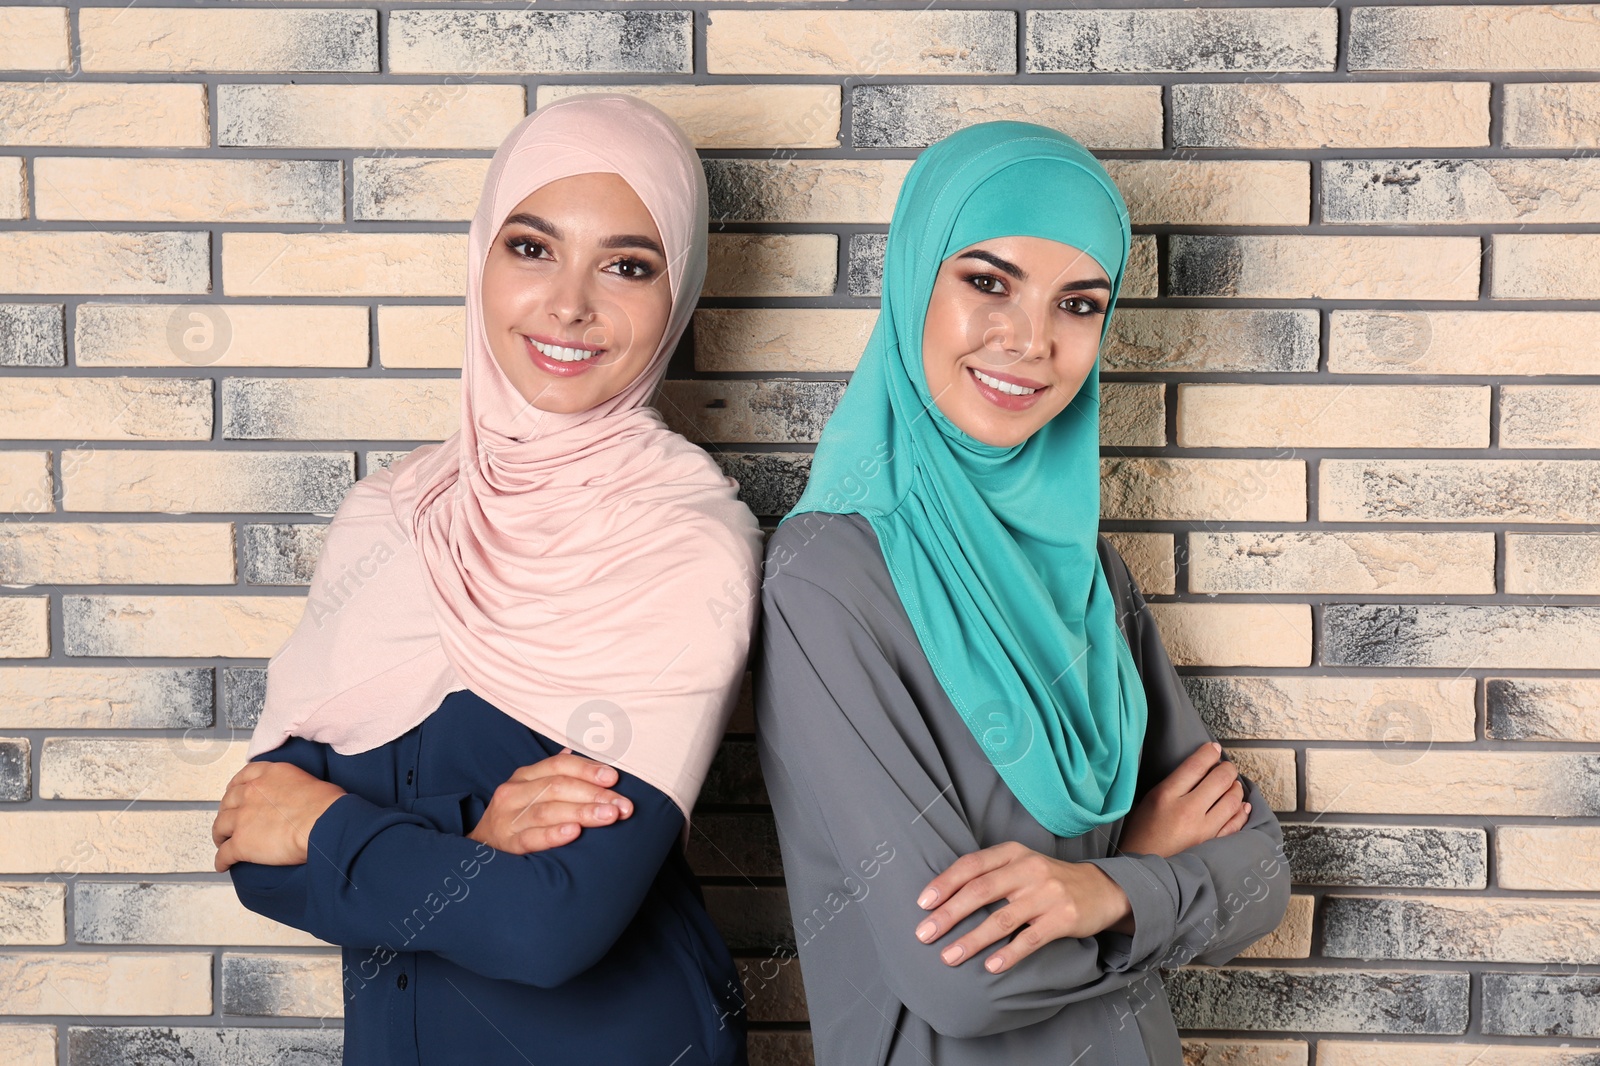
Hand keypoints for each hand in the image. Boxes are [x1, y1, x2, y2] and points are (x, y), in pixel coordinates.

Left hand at [213, 761, 346, 870]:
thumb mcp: (309, 781)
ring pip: (220, 826)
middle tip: (231, 820)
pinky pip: (224, 854)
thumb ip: (292, 787)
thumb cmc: (327, 805)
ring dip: (220, 835)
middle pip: (228, 801)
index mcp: (269, 774)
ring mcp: (243, 818)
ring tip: (223, 842)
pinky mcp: (241, 843)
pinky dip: (221, 860)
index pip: (243, 776)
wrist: (323, 822)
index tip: (235, 794)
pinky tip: (223, 865)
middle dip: (227, 811)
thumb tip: (297, 800)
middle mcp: (251, 792)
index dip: (236, 787)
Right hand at [467, 748, 634, 854]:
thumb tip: (583, 751)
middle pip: (557, 787)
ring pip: (548, 811)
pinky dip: (553, 834)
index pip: (559, 766)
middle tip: (622, 805)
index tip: (614, 778)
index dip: (587, 770)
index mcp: (525, 776)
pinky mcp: (507, 844)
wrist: (481, 847)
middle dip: (594, 794)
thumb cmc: (517, 815)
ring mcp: (508, 818)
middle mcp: (514, 793)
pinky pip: (531, 837)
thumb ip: (557, 773)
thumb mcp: (532, 790)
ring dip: (582, 812)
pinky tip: (574, 833)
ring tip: (609, 816)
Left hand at [911, 841, 1133, 973]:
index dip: (944, 883)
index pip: (971, 865)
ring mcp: (1047, 893)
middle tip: (925, 934)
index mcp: (1012, 853)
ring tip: (949, 957)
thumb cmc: (1047, 880)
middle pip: (980, 891)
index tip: (922, 904)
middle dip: (949, 914)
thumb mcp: (1020, 865)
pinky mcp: (1063, 918)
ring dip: (972, 940)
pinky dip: (1009, 954)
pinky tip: (990, 967)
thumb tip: (943, 898)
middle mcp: (1028, 869)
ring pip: (1001, 919)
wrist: (1101, 890)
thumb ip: (989, 874)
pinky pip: (1030, 939)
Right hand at [1118, 740, 1249, 859]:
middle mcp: (1188, 811)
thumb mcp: (1146, 802)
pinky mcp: (1212, 845)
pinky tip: (1241, 806)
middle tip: (1227, 767)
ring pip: (1232, 800)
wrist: (1143, 871)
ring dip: (1236, 788)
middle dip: (1227, 769)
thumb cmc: (1140, 836)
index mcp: (1166, 796)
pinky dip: (1241, 812)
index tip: (1214, 749)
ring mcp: (1203, 830)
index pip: (1195, 765)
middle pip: (1219, 779)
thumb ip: (1170, 785)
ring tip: (1233, 785)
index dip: (1209, 753)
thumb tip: (1196, 770)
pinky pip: (1235, 824)